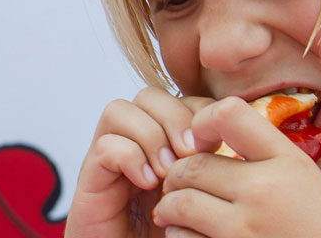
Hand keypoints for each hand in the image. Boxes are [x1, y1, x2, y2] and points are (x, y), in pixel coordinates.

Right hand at [64, 87, 214, 237]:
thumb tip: (230, 138)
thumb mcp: (206, 192)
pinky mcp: (91, 181)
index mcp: (169, 140)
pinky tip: (148, 184)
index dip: (199, 112)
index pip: (181, 98)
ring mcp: (111, 159)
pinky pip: (104, 146)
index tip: (214, 144)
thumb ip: (213, 162)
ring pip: (119, 110)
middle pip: (149, 95)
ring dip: (150, 135)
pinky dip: (129, 158)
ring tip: (168, 170)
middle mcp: (137, 142)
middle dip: (174, 118)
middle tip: (191, 154)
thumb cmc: (179, 232)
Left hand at [152, 97, 320, 237]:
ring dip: (170, 207)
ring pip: (179, 204)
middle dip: (177, 175)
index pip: (228, 114)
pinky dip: (178, 235)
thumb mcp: (296, 166)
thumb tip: (201, 130)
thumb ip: (257, 144)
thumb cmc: (313, 210)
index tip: (201, 142)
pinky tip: (189, 233)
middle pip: (193, 166)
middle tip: (178, 183)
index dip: (202, 122)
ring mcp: (245, 230)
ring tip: (176, 210)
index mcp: (283, 158)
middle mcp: (263, 191)